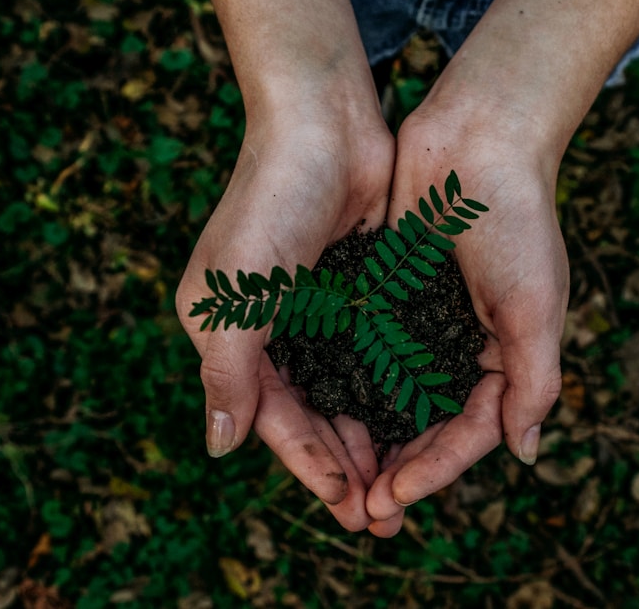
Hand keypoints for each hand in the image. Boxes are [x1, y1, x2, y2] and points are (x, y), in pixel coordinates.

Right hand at [175, 116, 393, 530]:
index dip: (309, 464)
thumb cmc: (270, 202)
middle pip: (311, 414)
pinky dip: (391, 391)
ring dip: (371, 437)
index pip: (272, 417)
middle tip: (383, 515)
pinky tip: (418, 422)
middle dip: (345, 465)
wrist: (324, 122)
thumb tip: (220, 447)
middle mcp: (270, 329)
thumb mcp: (237, 295)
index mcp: (228, 334)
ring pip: (346, 392)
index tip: (348, 504)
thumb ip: (228, 373)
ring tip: (404, 483)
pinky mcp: (356, 290)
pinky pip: (373, 355)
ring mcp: (315, 310)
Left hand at [364, 111, 568, 536]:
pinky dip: (346, 384)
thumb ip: (533, 381)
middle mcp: (461, 347)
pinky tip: (318, 412)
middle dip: (397, 470)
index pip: (469, 432)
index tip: (394, 497)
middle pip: (426, 426)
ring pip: (390, 398)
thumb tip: (524, 454)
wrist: (478, 138)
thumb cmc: (517, 220)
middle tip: (361, 511)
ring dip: (367, 440)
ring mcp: (421, 322)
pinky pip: (364, 351)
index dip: (434, 470)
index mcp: (504, 357)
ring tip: (337, 480)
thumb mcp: (535, 306)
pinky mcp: (386, 294)